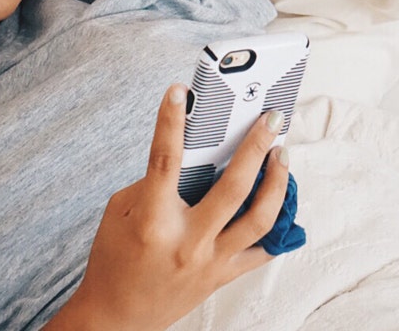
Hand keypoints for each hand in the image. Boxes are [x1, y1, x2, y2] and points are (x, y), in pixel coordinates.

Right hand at [46, 84, 290, 330]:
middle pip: (233, 187)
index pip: (164, 160)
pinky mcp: (222, 276)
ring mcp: (209, 261)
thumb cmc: (114, 260)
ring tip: (282, 154)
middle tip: (271, 118)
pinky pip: (262, 250)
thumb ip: (154, 184)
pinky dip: (278, 226)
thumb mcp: (120, 213)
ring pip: (260, 218)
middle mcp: (186, 241)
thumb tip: (193, 156)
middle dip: (256, 146)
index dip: (171, 121)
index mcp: (152, 220)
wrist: (116, 318)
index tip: (180, 90)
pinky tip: (284, 200)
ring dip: (277, 181)